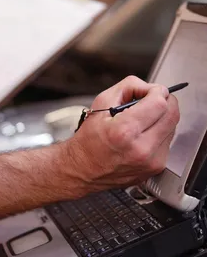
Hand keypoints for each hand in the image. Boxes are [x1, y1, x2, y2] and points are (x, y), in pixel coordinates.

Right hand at [63, 76, 179, 190]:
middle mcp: (141, 149)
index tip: (149, 92)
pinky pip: (167, 142)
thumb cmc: (88, 140)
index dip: (156, 92)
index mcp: (124, 131)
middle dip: (163, 102)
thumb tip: (150, 88)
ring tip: (140, 122)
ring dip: (161, 118)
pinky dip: (158, 133)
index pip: (159, 103)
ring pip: (173, 127)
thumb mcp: (100, 103)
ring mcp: (151, 161)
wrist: (83, 169)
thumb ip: (128, 87)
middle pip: (172, 114)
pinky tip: (141, 136)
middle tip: (148, 102)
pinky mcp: (156, 168)